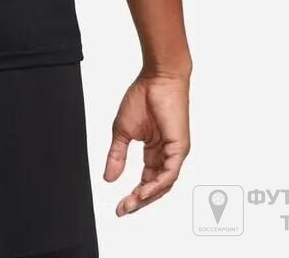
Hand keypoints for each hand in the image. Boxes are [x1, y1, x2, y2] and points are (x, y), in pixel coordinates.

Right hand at [103, 69, 190, 215]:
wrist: (156, 78)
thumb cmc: (142, 97)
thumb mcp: (122, 131)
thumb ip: (117, 155)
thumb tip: (108, 178)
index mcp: (154, 150)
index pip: (145, 180)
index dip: (133, 194)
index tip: (119, 206)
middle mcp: (166, 155)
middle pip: (155, 187)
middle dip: (139, 201)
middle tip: (123, 210)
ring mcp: (175, 152)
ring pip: (163, 184)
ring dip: (147, 196)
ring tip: (131, 204)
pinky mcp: (180, 148)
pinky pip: (170, 173)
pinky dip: (157, 185)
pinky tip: (143, 191)